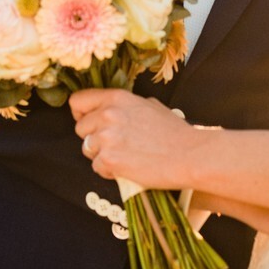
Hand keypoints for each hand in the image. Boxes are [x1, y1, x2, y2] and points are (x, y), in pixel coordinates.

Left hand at [71, 88, 203, 186]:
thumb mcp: (151, 106)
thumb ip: (128, 106)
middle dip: (94, 138)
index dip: (81, 113)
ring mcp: (107, 137)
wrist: (190, 155)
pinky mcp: (109, 159)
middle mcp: (108, 114)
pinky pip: (97, 167)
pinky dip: (109, 171)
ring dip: (101, 155)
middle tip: (115, 145)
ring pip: (87, 148)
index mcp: (117, 98)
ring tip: (124, 157)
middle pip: (80, 128)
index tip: (89, 122)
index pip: (78, 101)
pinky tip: (128, 168)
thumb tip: (117, 110)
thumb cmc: (176, 133)